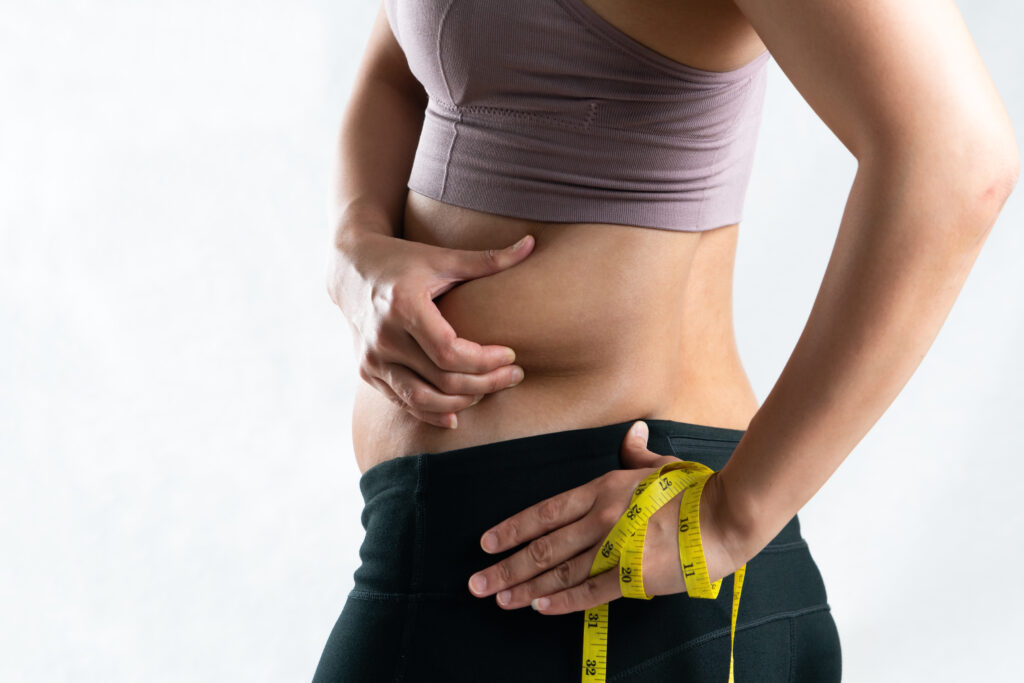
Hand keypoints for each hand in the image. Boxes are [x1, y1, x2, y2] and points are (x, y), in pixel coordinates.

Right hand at [326, 228, 534, 427]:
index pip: (449, 352)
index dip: (485, 361)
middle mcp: (384, 336)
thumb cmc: (403, 260)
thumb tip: (532, 244)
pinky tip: (457, 414)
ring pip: (421, 400)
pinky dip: (432, 413)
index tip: (511, 355)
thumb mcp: (442, 258)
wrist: (350, 269)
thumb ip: (488, 259)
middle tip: (513, 376)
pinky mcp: (366, 370)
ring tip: (488, 391)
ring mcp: (372, 357)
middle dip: (484, 383)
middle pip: (442, 380)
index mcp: (403, 306)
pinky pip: (403, 402)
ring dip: (461, 404)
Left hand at [466, 420, 746, 613]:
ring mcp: (616, 547)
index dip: (512, 528)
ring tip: (498, 598)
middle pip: (544, 546)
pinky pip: (591, 591)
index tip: (487, 542)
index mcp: (603, 490)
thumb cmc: (694, 489)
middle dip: (506, 566)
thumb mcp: (660, 464)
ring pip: (560, 571)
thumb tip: (632, 432)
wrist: (725, 517)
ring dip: (525, 586)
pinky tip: (538, 606)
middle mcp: (602, 518)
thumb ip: (636, 452)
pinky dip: (562, 601)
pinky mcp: (634, 574)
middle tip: (477, 583)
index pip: (545, 511)